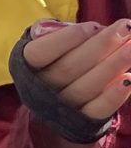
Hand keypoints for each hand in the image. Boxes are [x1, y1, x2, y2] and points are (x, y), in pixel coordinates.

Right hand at [21, 19, 130, 147]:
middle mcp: (40, 90)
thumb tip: (51, 28)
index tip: (94, 26)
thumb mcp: (44, 43)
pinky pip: (97, 110)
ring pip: (85, 88)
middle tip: (125, 28)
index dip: (67, 39)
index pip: (40, 53)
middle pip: (68, 68)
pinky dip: (113, 96)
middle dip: (100, 46)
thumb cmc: (55, 59)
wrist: (57, 100)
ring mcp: (62, 108)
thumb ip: (47, 33)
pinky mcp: (82, 122)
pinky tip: (129, 79)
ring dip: (112, 66)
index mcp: (26, 67)